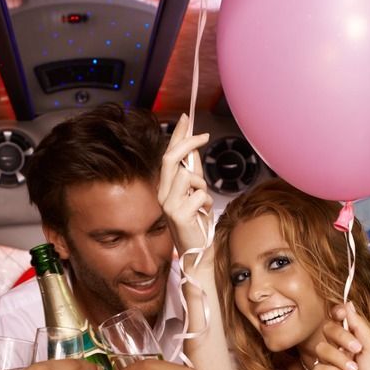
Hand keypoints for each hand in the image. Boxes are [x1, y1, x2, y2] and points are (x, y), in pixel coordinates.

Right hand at [159, 113, 212, 255]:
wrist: (199, 251)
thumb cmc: (198, 224)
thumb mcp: (196, 193)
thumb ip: (193, 173)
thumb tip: (194, 149)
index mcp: (165, 188)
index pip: (168, 155)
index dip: (177, 135)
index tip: (186, 118)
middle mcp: (163, 194)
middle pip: (171, 158)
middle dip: (188, 143)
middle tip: (204, 136)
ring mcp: (168, 204)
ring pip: (188, 176)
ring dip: (202, 186)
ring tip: (202, 202)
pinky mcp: (177, 214)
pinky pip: (199, 194)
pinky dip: (206, 202)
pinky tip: (203, 214)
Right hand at [312, 302, 369, 369]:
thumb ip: (359, 326)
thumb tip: (348, 303)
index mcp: (353, 342)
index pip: (339, 321)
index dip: (337, 314)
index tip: (341, 313)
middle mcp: (339, 350)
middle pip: (327, 329)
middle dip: (341, 336)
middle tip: (356, 348)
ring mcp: (329, 365)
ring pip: (321, 348)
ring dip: (339, 358)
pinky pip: (318, 367)